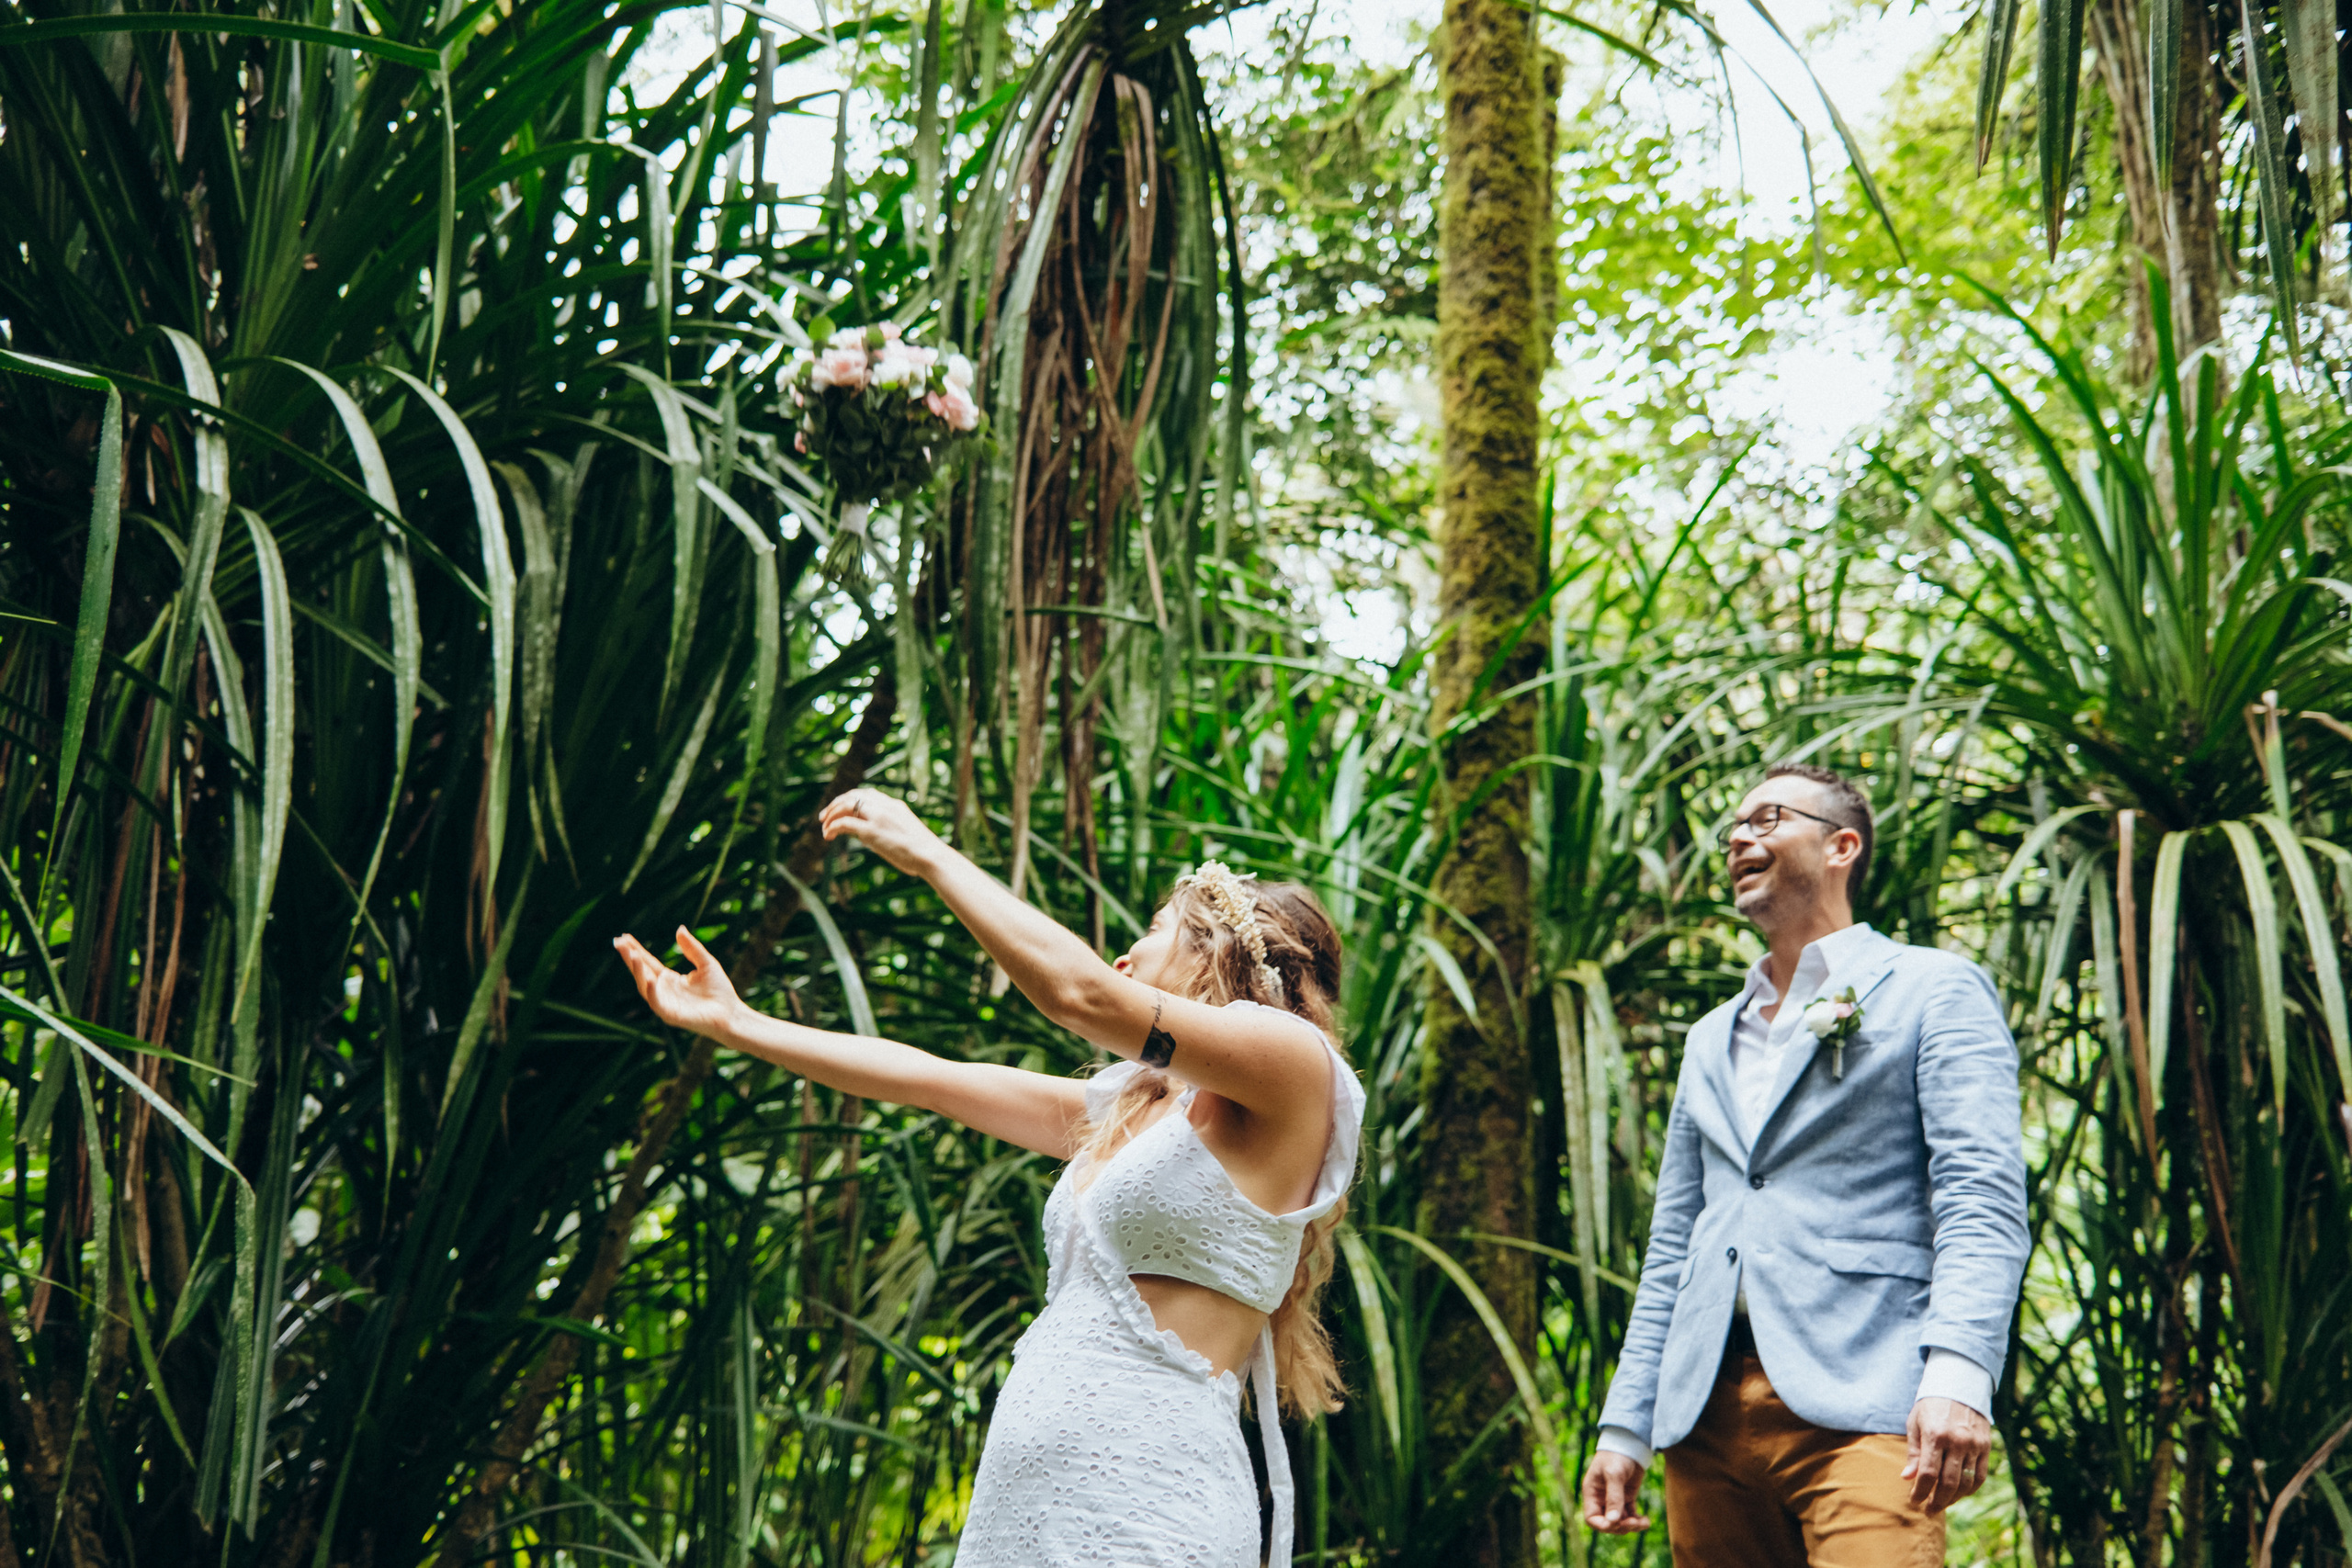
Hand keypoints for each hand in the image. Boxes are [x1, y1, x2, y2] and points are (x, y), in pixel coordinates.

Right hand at [613, 926, 747, 1040]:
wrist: (732, 1013)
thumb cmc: (720, 991)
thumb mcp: (706, 963)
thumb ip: (692, 948)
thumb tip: (679, 928)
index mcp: (670, 980)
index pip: (648, 963)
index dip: (636, 950)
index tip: (624, 937)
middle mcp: (664, 991)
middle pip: (642, 972)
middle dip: (630, 958)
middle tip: (618, 942)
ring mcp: (666, 1003)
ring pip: (645, 986)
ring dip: (637, 971)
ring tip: (631, 955)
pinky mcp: (671, 1015)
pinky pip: (657, 1003)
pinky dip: (651, 992)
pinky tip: (648, 979)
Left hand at [820, 789, 944, 875]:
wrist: (930, 855)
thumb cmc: (921, 851)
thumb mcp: (903, 832)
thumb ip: (885, 828)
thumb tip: (865, 836)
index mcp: (894, 805)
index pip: (867, 793)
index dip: (849, 798)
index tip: (840, 808)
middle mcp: (885, 806)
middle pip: (853, 795)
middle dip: (835, 804)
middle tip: (823, 817)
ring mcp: (878, 817)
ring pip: (846, 805)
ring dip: (831, 814)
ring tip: (823, 826)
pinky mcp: (872, 831)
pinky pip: (845, 823)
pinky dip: (833, 827)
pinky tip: (828, 835)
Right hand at [1580, 1451, 1650, 1533]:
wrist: (1630, 1443)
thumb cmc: (1616, 1456)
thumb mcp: (1614, 1475)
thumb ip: (1614, 1498)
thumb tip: (1613, 1521)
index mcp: (1592, 1493)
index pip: (1592, 1518)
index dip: (1602, 1525)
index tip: (1616, 1523)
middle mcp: (1601, 1499)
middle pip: (1608, 1523)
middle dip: (1620, 1526)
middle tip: (1634, 1522)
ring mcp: (1615, 1499)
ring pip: (1621, 1522)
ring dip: (1632, 1526)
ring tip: (1643, 1522)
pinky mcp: (1627, 1498)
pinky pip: (1630, 1516)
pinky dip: (1638, 1521)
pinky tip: (1646, 1520)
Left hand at [1903, 1396, 1991, 1513]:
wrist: (1959, 1384)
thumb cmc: (1931, 1404)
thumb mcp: (1915, 1422)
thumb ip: (1914, 1452)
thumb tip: (1908, 1477)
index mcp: (1935, 1435)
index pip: (1928, 1474)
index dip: (1921, 1492)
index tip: (1914, 1501)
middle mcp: (1957, 1441)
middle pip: (1949, 1483)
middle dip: (1937, 1501)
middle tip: (1928, 1511)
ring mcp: (1974, 1445)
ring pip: (1966, 1483)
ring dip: (1954, 1498)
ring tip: (1941, 1504)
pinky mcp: (1986, 1446)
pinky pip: (1980, 1476)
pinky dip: (1970, 1489)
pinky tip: (1959, 1494)